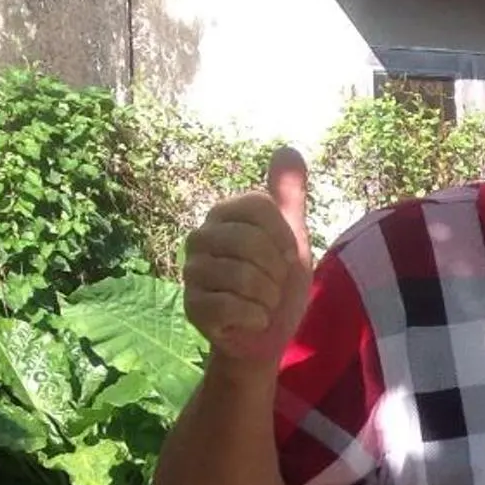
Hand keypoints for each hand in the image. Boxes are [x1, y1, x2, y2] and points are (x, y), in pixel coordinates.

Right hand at [182, 146, 312, 368]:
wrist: (265, 337)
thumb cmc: (278, 285)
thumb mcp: (292, 239)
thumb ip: (289, 196)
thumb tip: (288, 148)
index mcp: (223, 216)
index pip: (258, 204)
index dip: (283, 235)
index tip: (286, 255)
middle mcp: (200, 237)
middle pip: (252, 242)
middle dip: (276, 271)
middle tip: (272, 284)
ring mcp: (191, 271)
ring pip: (245, 276)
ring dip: (268, 297)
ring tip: (262, 302)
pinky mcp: (192, 306)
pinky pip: (235, 306)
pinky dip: (256, 318)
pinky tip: (251, 320)